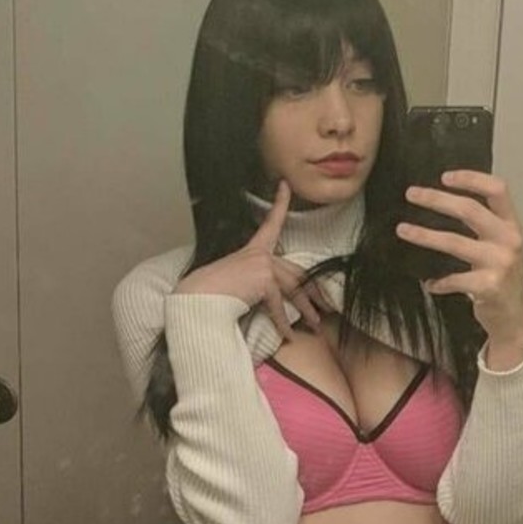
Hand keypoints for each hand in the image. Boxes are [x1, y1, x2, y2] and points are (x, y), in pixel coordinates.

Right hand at [176, 180, 331, 341]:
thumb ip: (252, 284)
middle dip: (313, 290)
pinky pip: (279, 306)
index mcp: (250, 250)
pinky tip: (290, 336)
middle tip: (326, 305)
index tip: (285, 186)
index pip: (270, 223)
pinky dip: (284, 324)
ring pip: (294, 288)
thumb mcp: (234, 283)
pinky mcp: (264, 280)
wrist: (196, 299)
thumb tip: (264, 298)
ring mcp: (263, 265)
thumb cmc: (207, 294)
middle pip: (295, 272)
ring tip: (315, 325)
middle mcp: (259, 254)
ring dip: (306, 309)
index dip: (280, 203)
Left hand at [395, 170, 522, 358]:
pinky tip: (429, 284)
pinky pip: (454, 279)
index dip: (471, 178)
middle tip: (411, 194)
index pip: (497, 190)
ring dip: (424, 235)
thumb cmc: (502, 279)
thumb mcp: (501, 246)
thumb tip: (444, 201)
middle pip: (469, 209)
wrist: (514, 318)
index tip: (444, 176)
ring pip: (454, 241)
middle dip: (436, 199)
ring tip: (403, 230)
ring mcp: (500, 263)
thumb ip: (484, 226)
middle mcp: (509, 240)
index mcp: (512, 225)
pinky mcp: (489, 286)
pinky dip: (438, 282)